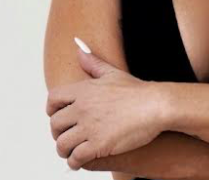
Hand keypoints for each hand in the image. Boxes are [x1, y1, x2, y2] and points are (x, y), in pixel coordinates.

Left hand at [46, 40, 167, 170]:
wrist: (156, 105)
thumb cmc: (136, 90)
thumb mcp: (112, 72)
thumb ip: (93, 62)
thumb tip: (78, 46)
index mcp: (84, 90)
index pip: (52, 99)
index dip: (52, 110)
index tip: (60, 116)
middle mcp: (82, 107)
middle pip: (54, 124)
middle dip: (59, 132)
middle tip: (68, 136)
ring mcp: (89, 127)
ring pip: (61, 144)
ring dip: (65, 150)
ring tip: (74, 150)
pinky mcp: (98, 144)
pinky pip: (75, 159)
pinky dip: (75, 162)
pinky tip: (84, 158)